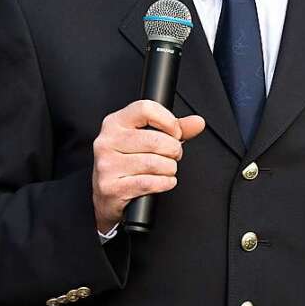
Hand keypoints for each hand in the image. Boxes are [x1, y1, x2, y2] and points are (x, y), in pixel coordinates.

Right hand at [91, 100, 204, 232]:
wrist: (108, 196)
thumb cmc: (129, 163)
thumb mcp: (148, 139)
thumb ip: (174, 129)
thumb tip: (197, 122)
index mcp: (114, 122)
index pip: (145, 109)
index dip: (168, 120)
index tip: (176, 132)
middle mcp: (106, 141)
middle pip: (155, 139)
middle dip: (174, 150)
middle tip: (174, 155)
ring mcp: (106, 165)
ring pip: (154, 163)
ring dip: (169, 169)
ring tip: (167, 169)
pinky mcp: (110, 187)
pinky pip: (149, 183)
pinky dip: (164, 183)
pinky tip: (164, 181)